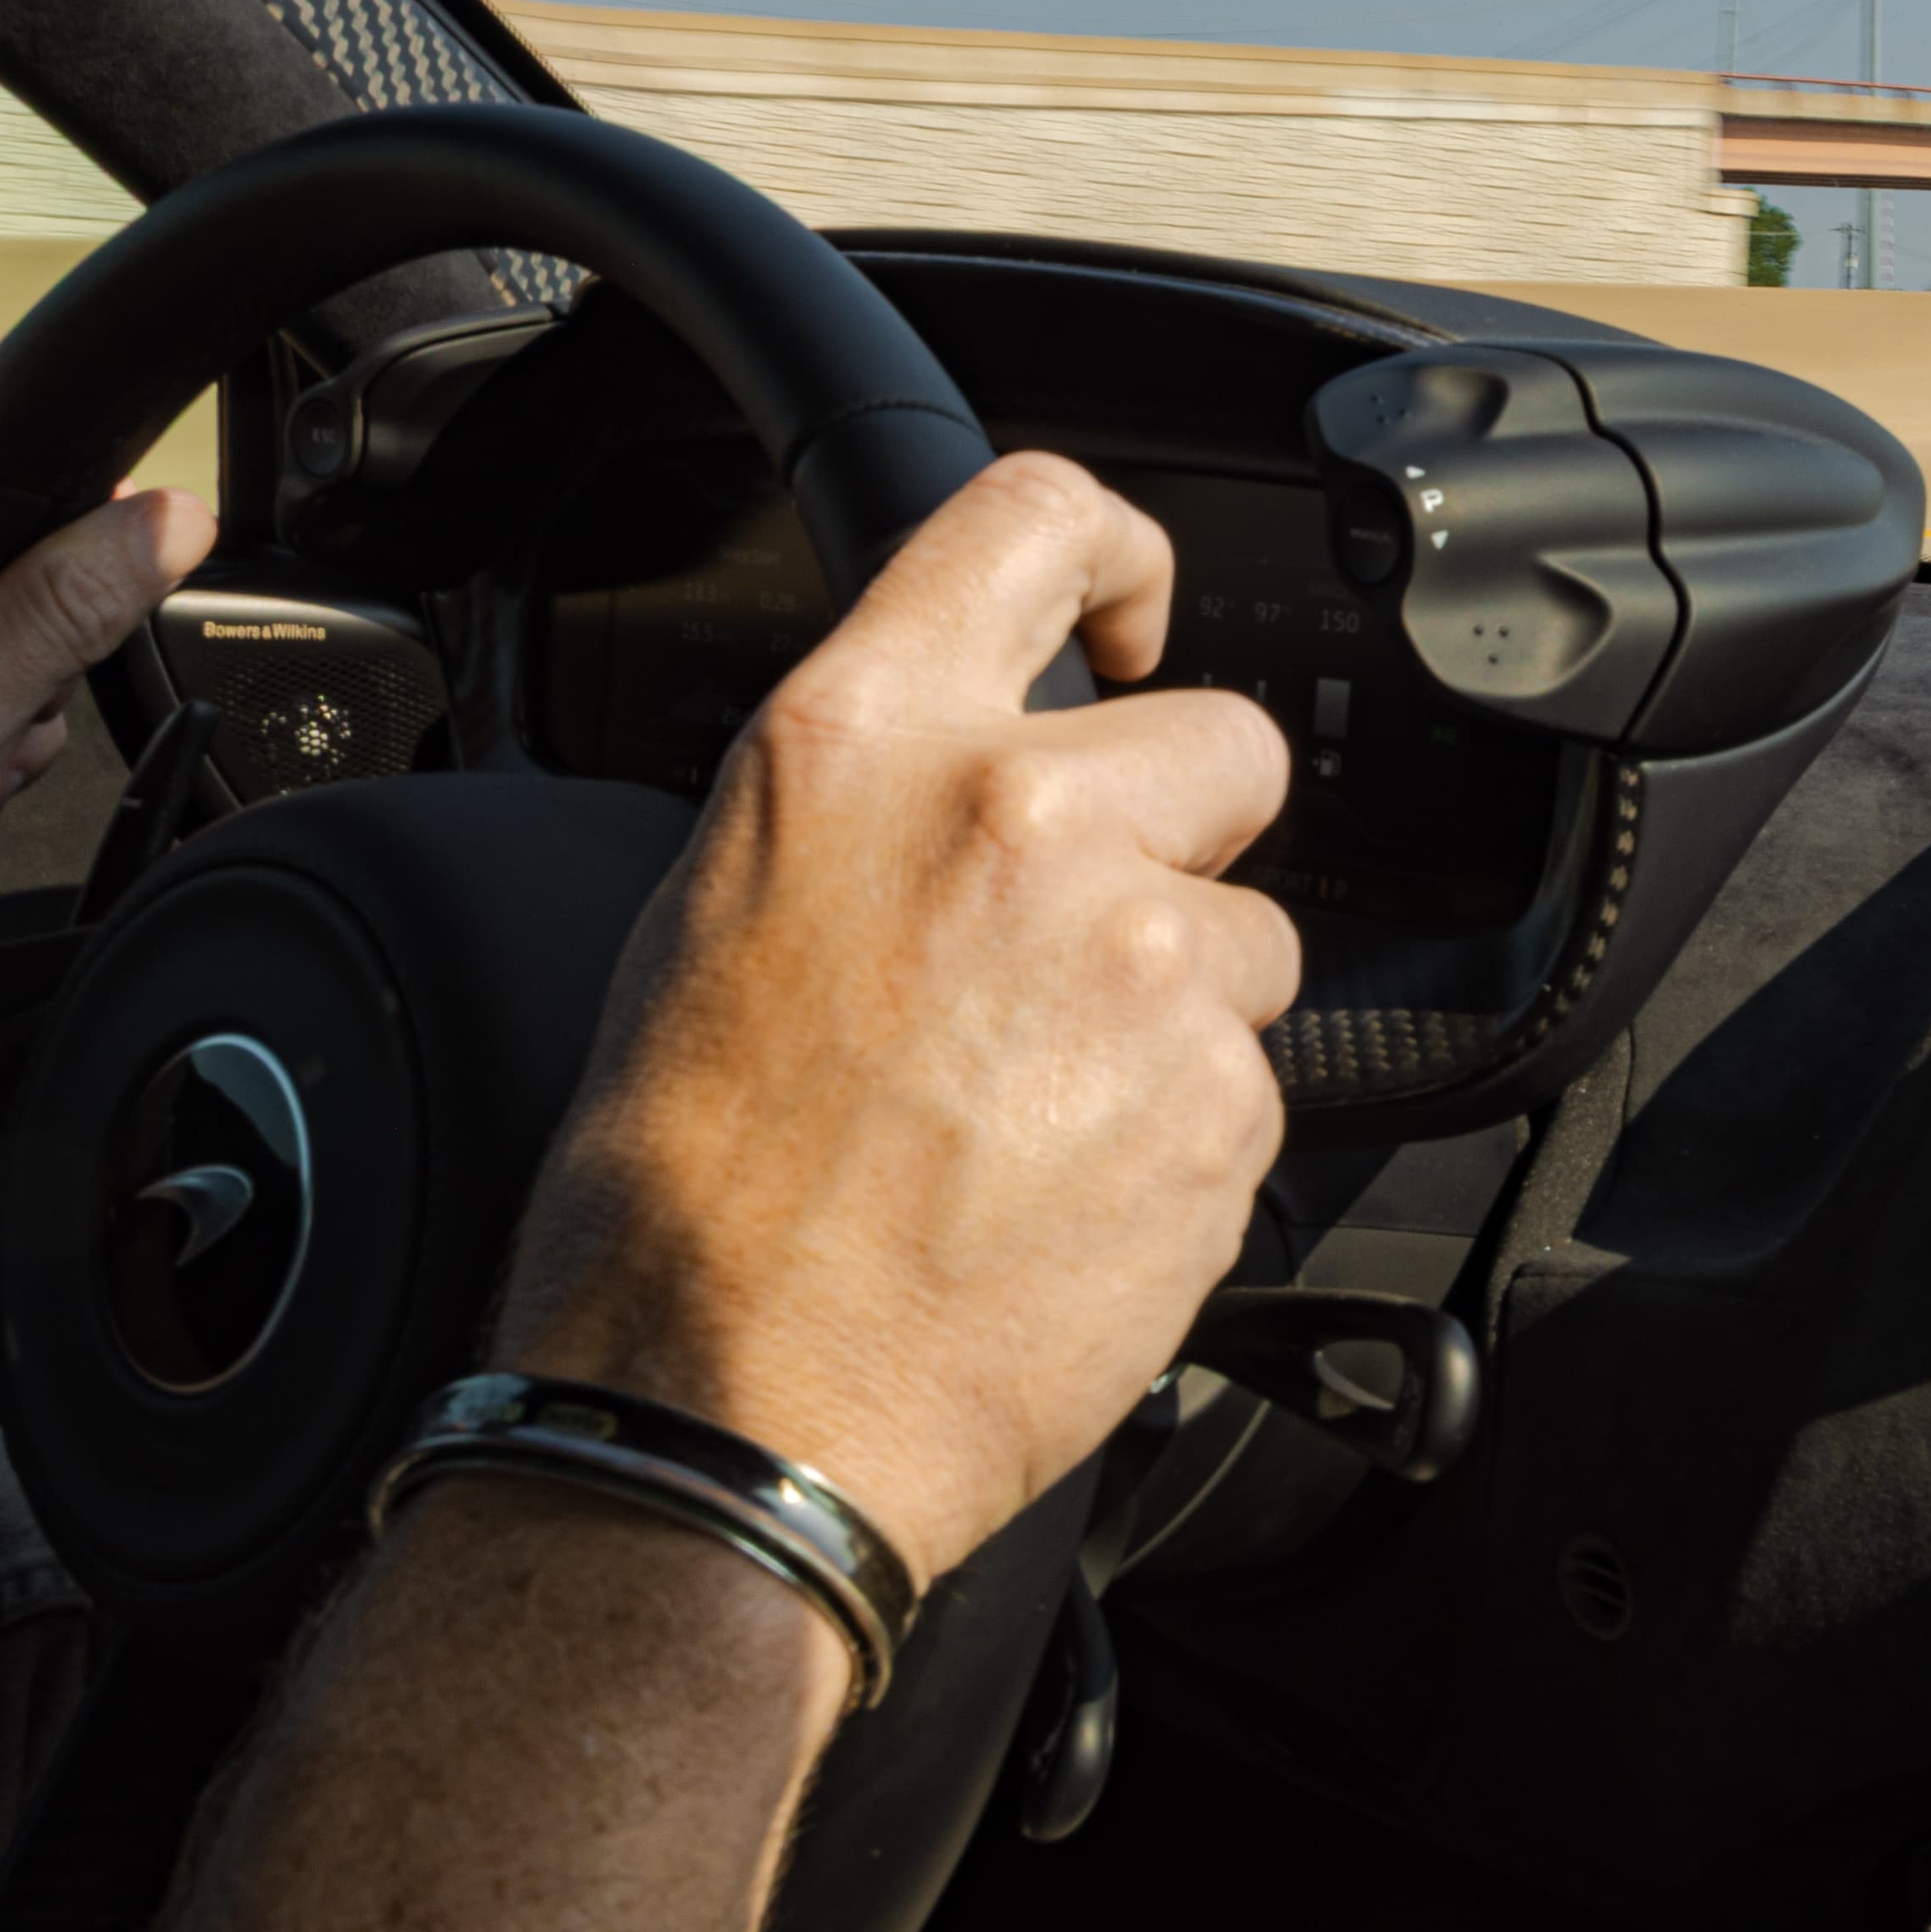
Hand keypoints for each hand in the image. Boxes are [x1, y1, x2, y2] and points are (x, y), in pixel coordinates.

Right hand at [492, 452, 1298, 1579]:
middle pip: (1224, 743)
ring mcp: (1141, 960)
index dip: (1120, 555)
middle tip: (1084, 951)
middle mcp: (1019, 817)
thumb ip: (874, 807)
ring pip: (1250, 938)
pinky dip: (1180, 1143)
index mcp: (865, 743)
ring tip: (1033, 1119)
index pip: (1036, 517)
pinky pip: (1249, 1090)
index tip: (1134, 618)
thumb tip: (966, 785)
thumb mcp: (717, 912)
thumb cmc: (680, 1200)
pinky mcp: (1219, 1104)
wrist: (720, 1414)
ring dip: (1179, 1013)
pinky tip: (1060, 1203)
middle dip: (1186, 835)